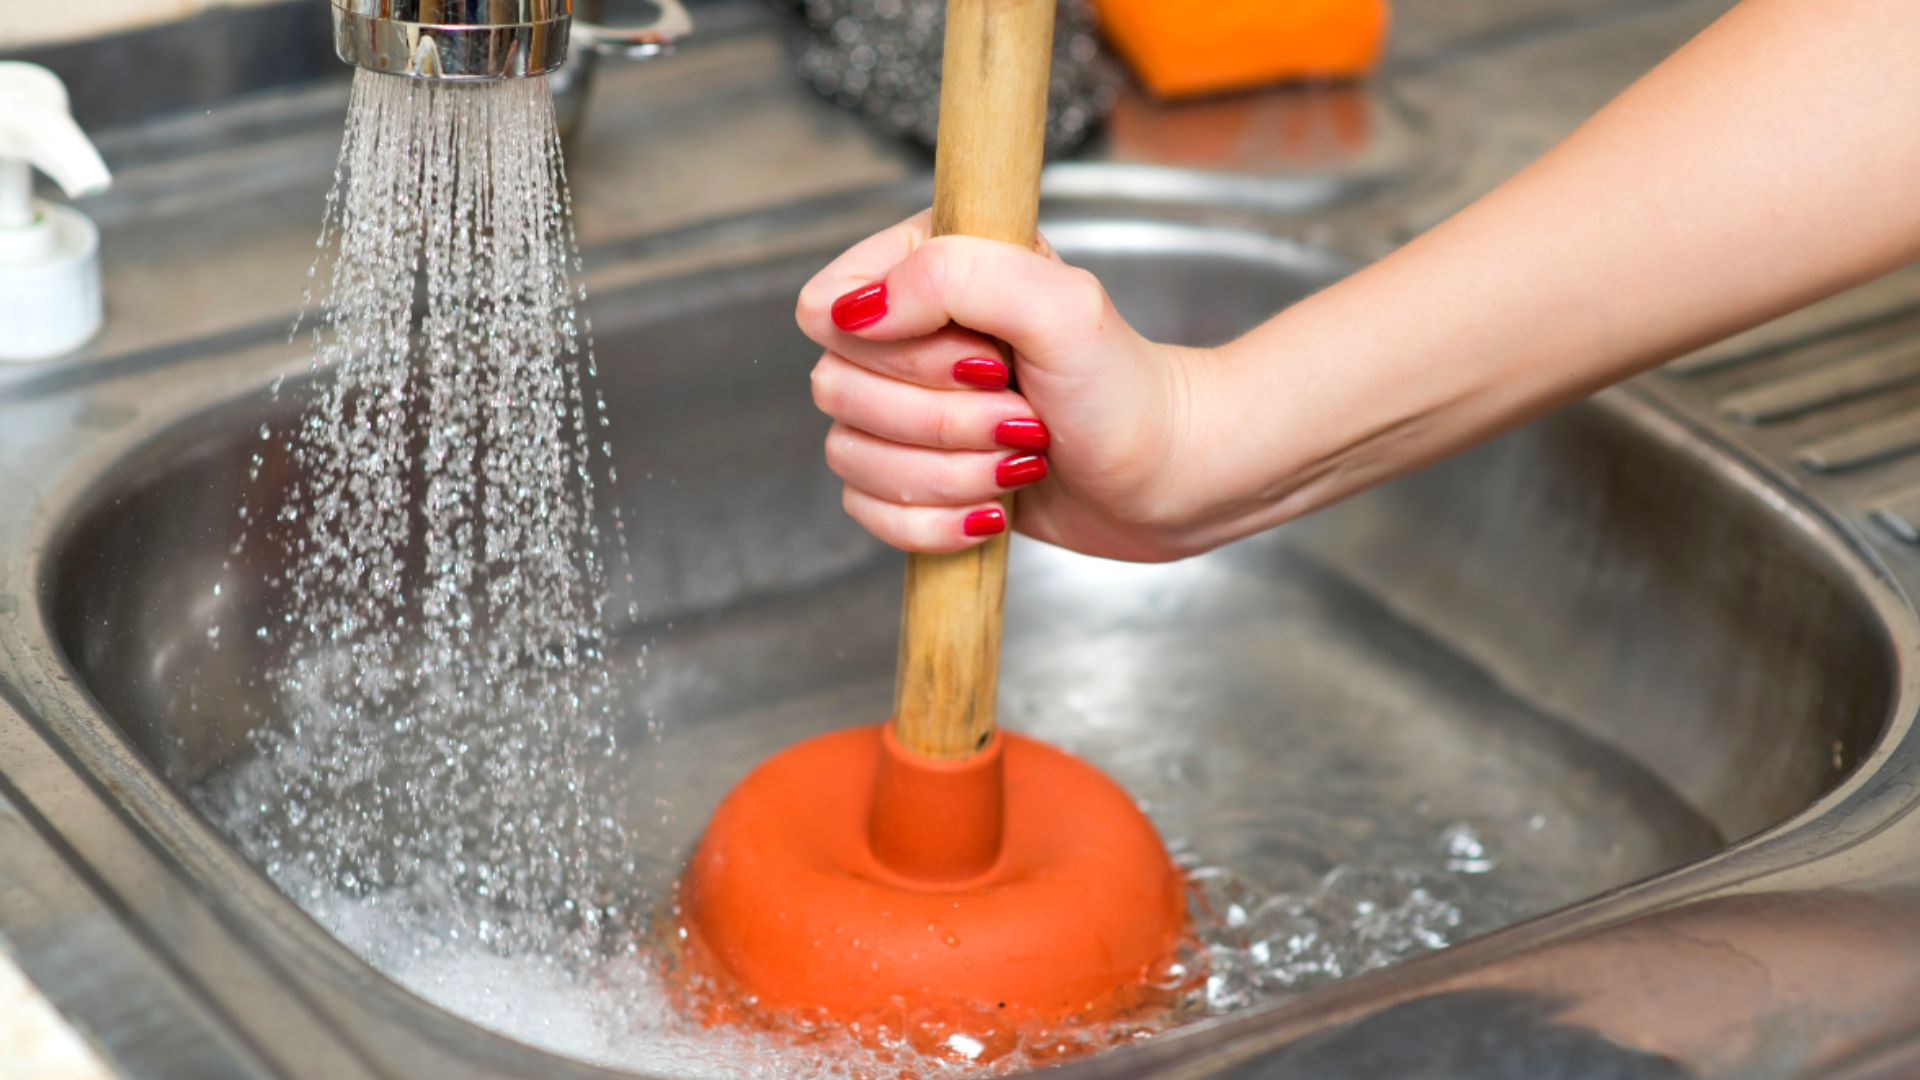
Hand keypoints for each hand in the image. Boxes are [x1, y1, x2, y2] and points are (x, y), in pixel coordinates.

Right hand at [796, 211, 1211, 561]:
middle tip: (1020, 418)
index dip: (891, 349)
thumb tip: (859, 310)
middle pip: (837, 389)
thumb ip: (956, 276)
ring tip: (1020, 462)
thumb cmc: (1127, 391)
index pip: (827, 304)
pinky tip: (992, 511)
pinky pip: (866, 509)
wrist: (1170, 478)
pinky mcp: (916, 475)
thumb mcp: (1061, 307)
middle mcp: (908, 334)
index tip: (979, 361)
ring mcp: (907, 409)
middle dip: (937, 421)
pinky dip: (930, 523)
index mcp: (929, 267)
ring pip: (850, 455)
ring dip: (944, 475)